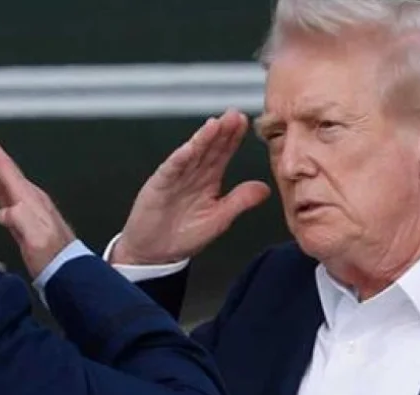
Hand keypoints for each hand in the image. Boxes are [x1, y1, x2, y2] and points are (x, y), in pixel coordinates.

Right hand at [0, 114, 74, 278]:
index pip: (1, 163)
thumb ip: (21, 220)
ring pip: (3, 175)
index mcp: (27, 197)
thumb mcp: (36, 239)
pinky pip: (4, 189)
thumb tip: (4, 211)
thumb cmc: (53, 257)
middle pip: (1, 163)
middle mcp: (27, 197)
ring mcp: (27, 206)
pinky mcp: (25, 218)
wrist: (67, 271)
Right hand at [112, 109, 271, 264]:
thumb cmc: (182, 236)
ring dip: (202, 139)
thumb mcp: (218, 219)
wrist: (154, 253)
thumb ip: (239, 202)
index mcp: (208, 181)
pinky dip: (179, 160)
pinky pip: (170, 171)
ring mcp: (175, 179)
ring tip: (215, 125)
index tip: (246, 122)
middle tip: (234, 115)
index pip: (222, 154)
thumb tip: (265, 189)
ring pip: (191, 155)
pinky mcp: (159, 187)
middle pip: (208, 148)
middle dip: (221, 131)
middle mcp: (192, 175)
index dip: (233, 139)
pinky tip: (189, 149)